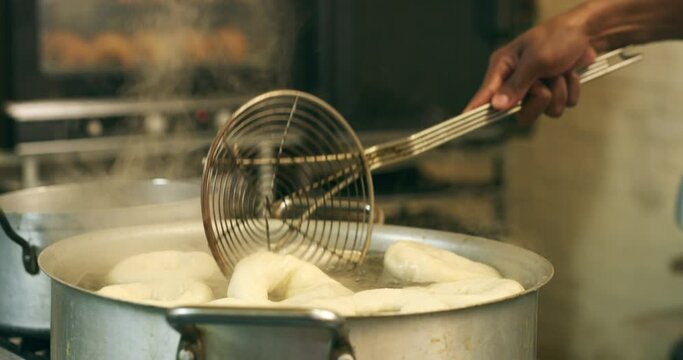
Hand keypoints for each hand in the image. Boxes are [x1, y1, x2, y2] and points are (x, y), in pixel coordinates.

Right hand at [465, 11, 597, 122]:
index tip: (463, 123)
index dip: (475, 110)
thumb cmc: (558, 37)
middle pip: (521, 113)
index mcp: (503, 68)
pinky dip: (569, 90)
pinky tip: (569, 73)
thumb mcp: (536, 59)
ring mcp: (535, 88)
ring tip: (561, 71)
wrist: (587, 31)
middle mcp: (515, 81)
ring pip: (545, 111)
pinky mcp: (553, 91)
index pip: (485, 94)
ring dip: (559, 92)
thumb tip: (497, 106)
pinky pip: (561, 105)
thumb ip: (516, 85)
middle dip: (539, 99)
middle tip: (545, 82)